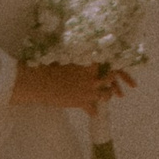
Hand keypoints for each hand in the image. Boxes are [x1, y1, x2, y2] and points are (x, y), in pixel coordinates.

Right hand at [12, 62, 135, 114]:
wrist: (42, 84)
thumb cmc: (51, 68)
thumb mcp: (67, 59)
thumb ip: (77, 56)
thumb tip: (80, 44)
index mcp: (90, 65)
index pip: (107, 62)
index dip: (112, 63)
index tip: (116, 62)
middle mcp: (93, 78)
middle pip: (110, 78)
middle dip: (112, 79)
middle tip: (115, 79)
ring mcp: (89, 92)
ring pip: (105, 95)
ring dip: (107, 95)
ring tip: (108, 96)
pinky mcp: (83, 104)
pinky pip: (93, 110)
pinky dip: (94, 112)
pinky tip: (95, 114)